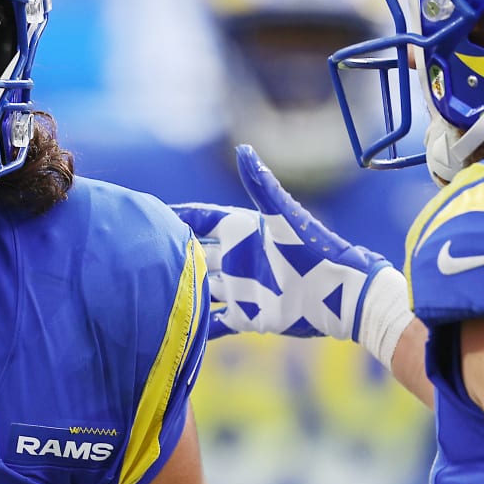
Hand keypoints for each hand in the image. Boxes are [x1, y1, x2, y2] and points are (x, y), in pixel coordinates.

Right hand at [173, 145, 412, 365]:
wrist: (344, 294)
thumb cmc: (317, 249)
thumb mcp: (285, 216)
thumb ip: (262, 185)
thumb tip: (242, 149)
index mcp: (245, 231)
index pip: (203, 219)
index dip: (178, 217)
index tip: (150, 216)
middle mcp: (240, 259)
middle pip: (196, 255)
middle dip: (172, 257)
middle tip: (139, 259)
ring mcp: (243, 289)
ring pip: (202, 289)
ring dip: (180, 293)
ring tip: (149, 295)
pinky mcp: (251, 316)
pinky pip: (217, 323)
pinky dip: (198, 328)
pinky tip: (175, 334)